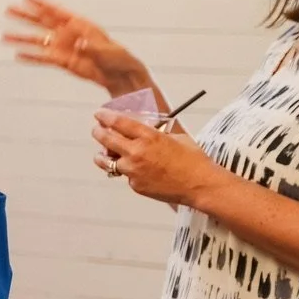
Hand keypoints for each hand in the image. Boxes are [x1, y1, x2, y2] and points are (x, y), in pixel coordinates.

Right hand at [4, 0, 150, 95]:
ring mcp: (64, 48)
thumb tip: (79, 44)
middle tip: (9, 10)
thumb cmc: (118, 58)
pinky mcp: (63, 62)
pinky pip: (43, 58)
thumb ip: (91, 46)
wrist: (120, 75)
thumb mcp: (107, 50)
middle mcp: (69, 34)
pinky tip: (18, 55)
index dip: (42, 4)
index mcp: (81, 25)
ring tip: (5, 36)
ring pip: (39, 40)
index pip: (57, 11)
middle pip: (43, 22)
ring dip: (23, 38)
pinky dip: (31, 57)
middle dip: (26, 16)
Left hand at [93, 110, 218, 207]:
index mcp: (148, 137)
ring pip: (106, 161)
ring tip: (103, 154)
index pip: (118, 122)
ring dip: (103, 156)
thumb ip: (156, 134)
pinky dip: (128, 171)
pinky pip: (125, 175)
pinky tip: (137, 170)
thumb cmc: (193, 160)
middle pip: (106, 139)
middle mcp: (136, 152)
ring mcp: (133, 170)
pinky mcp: (135, 185)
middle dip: (98, 132)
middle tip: (97, 130)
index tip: (99, 114)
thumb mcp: (176, 138)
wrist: (201, 185)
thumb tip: (144, 131)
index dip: (105, 117)